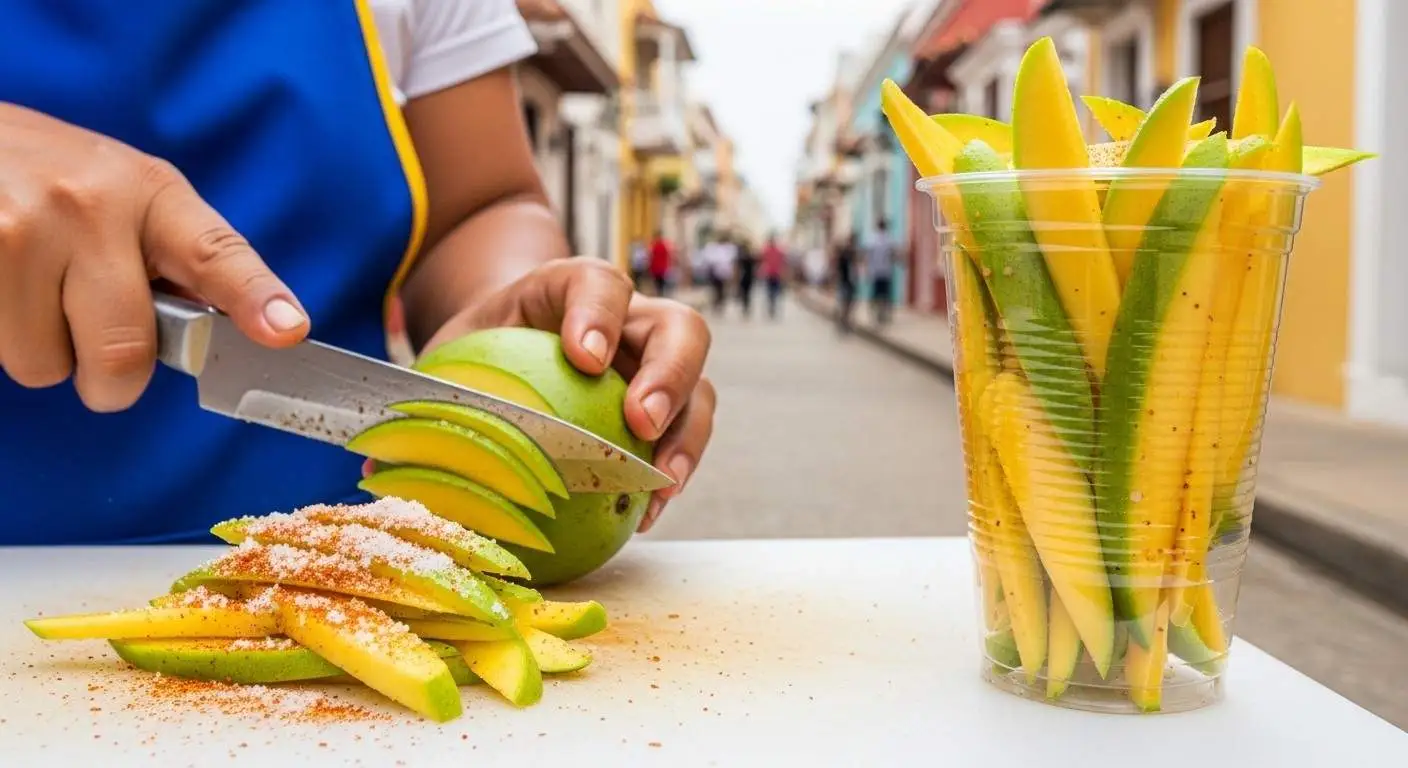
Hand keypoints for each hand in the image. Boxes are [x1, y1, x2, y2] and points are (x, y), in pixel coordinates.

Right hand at [0, 102, 307, 410]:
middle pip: (123, 353)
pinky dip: (5, 336)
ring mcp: (19, 232)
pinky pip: (0, 351)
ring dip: (43, 349)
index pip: (215, 253)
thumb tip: (240, 331)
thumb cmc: (56, 179)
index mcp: (150, 194)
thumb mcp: (130, 197)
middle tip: (97, 348)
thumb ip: (182, 261)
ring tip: (34, 290)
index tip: (287, 329)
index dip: (253, 298)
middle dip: (112, 379)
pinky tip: (7, 289)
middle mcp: (88, 207)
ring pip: (46, 365)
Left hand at [421, 256, 715, 532]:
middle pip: (679, 330)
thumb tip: (372, 470)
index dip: (598, 314)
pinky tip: (641, 515)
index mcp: (572, 288)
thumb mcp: (451, 355)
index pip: (598, 283)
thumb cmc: (479, 350)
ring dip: (685, 438)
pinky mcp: (666, 410)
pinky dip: (670, 475)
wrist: (510, 343)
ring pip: (699, 389)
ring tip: (657, 486)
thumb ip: (427, 398)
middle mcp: (631, 320)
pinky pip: (684, 439)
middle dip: (669, 375)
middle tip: (639, 423)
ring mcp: (656, 365)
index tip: (581, 357)